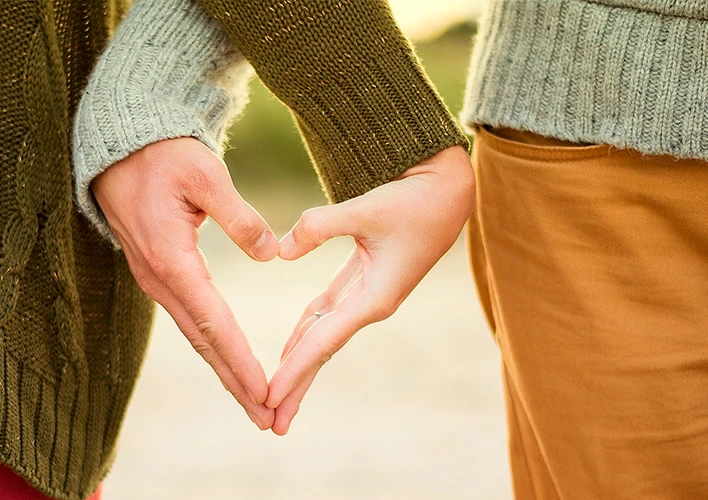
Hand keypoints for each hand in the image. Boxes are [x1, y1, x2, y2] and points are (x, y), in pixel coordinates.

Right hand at [91, 137, 278, 428]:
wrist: (119, 148)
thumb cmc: (163, 155)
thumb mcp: (204, 174)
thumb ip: (239, 216)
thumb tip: (271, 253)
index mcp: (172, 258)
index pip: (213, 322)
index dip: (240, 360)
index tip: (265, 391)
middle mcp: (159, 278)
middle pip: (203, 342)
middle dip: (235, 382)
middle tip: (267, 418)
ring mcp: (155, 279)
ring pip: (195, 335)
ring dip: (224, 370)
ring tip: (254, 402)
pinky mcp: (158, 273)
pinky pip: (189, 319)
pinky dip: (212, 346)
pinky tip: (228, 361)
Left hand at [267, 145, 474, 434]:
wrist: (448, 190)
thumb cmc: (414, 200)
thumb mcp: (367, 208)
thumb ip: (319, 226)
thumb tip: (280, 251)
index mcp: (374, 298)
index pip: (323, 342)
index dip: (294, 371)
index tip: (268, 397)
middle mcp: (370, 305)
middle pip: (321, 352)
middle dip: (296, 387)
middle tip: (269, 422)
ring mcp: (367, 295)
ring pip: (322, 336)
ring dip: (299, 365)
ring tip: (275, 396)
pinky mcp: (363, 280)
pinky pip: (327, 315)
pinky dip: (306, 332)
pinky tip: (289, 349)